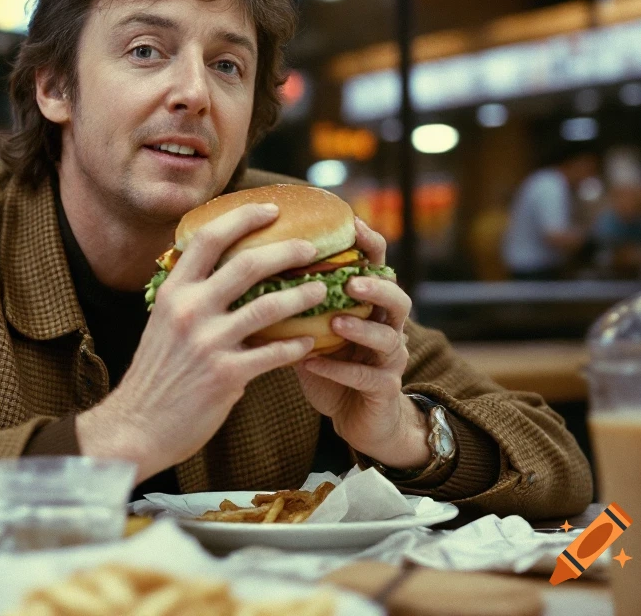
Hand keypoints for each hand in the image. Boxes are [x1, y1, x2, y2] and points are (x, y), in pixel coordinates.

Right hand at [77, 203, 327, 480]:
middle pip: (247, 264)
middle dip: (286, 250)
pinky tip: (310, 341)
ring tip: (321, 289)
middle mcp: (188, 310)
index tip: (271, 209)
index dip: (243, 218)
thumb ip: (190, 297)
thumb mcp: (162, 324)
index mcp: (173, 292)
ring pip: (269, 306)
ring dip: (303, 295)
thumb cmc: (155, 375)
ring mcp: (207, 342)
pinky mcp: (226, 375)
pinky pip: (274, 352)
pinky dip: (296, 345)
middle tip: (311, 246)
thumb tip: (223, 272)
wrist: (137, 425)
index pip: (208, 238)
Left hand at [294, 217, 429, 469]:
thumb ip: (292, 301)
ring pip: (388, 337)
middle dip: (376, 285)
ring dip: (362, 327)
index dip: (369, 243)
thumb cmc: (327, 365)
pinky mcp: (384, 390)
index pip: (376, 265)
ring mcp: (390, 359)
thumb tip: (243, 267)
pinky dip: (340, 370)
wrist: (357, 418)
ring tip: (336, 320)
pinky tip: (313, 364)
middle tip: (351, 279)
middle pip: (397, 297)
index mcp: (369, 304)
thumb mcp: (310, 329)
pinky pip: (368, 378)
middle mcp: (387, 326)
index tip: (352, 223)